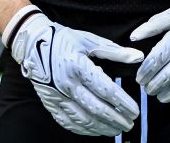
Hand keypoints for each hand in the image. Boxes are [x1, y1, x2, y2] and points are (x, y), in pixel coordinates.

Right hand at [6, 6, 143, 135]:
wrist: (31, 43)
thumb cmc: (62, 39)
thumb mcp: (89, 40)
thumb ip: (115, 51)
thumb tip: (138, 57)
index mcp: (78, 66)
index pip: (106, 90)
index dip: (122, 103)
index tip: (135, 110)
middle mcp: (66, 84)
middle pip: (96, 109)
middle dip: (116, 119)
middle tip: (130, 123)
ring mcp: (57, 96)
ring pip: (83, 119)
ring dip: (103, 127)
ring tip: (118, 129)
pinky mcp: (50, 103)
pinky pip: (69, 122)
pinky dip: (84, 129)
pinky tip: (97, 130)